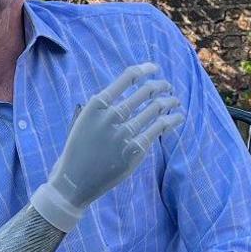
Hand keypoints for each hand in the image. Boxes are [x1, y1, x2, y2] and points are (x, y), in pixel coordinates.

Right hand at [30, 63, 183, 230]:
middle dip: (161, 86)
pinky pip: (158, 128)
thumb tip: (131, 95)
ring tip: (175, 101)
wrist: (73, 182)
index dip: (145, 69)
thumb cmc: (78, 151)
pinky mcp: (134, 151)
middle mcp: (110, 116)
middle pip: (145, 91)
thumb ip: (103, 109)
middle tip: (167, 87)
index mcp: (96, 105)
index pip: (127, 77)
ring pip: (156, 108)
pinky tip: (177, 118)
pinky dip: (171, 120)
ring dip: (169, 101)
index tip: (154, 69)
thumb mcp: (83, 122)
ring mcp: (123, 134)